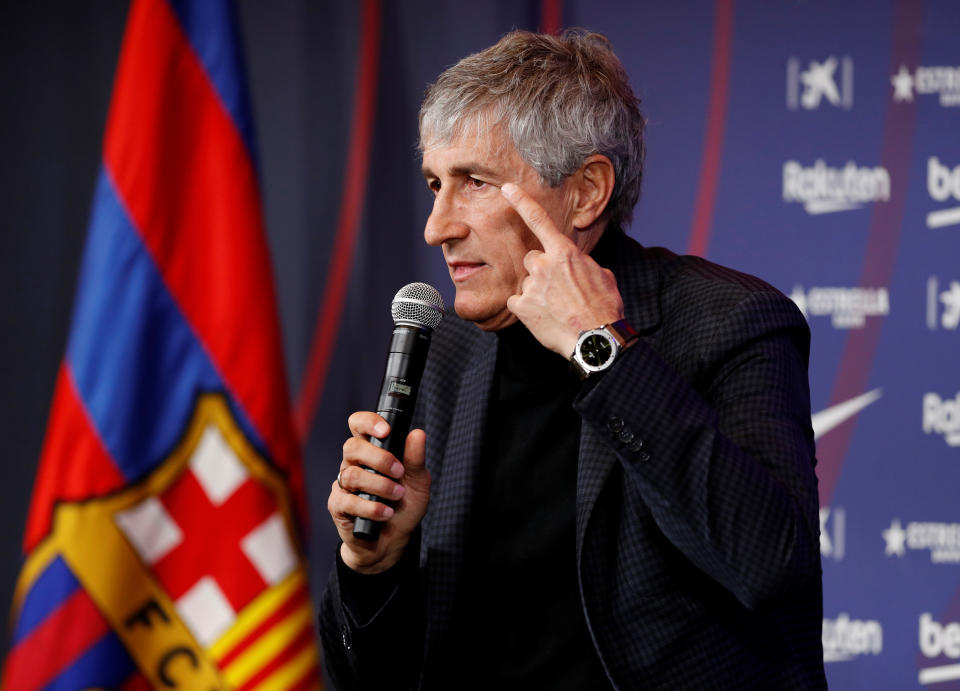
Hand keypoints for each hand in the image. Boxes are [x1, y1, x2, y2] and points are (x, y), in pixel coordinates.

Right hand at [328, 412, 430, 573]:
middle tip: (399, 473)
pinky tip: (385, 513)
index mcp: (371, 451)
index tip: (386, 431)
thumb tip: (417, 433)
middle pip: (352, 446)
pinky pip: (348, 501)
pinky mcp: (338, 506)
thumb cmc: (404, 507)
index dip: (368, 422)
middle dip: (379, 458)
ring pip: (352, 474)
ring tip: (397, 496)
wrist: (393, 541)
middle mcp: (354, 463)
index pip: (358, 425)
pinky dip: (371, 508)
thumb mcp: (418, 482)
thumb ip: (416, 459)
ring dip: (379, 486)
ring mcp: (344, 484)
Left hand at [501, 182, 623, 356]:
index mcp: (565, 252)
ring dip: (536, 291)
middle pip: (532, 259)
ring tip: (555, 308)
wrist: (595, 339)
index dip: (521, 200)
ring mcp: (530, 285)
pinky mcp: (520, 305)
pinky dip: (527, 309)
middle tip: (558, 291)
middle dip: (541, 271)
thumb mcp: (602, 276)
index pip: (538, 219)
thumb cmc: (604, 308)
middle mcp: (544, 264)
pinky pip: (517, 301)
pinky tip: (544, 317)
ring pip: (526, 282)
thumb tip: (577, 266)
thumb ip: (583, 264)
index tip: (506, 187)